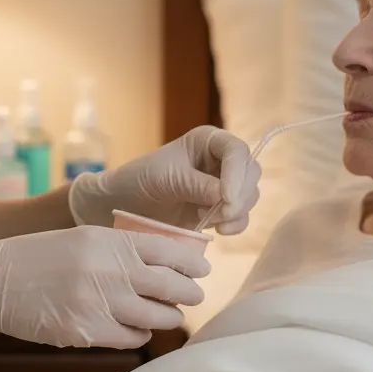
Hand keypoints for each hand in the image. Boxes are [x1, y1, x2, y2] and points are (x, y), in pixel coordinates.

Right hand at [0, 226, 208, 349]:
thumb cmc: (38, 257)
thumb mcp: (82, 240)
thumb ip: (122, 249)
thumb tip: (168, 264)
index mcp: (109, 241)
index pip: (171, 252)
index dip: (193, 264)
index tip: (200, 270)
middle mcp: (109, 270)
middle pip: (174, 287)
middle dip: (189, 293)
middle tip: (191, 295)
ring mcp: (98, 303)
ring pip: (159, 317)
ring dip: (167, 316)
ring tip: (165, 313)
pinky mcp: (86, 332)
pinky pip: (133, 338)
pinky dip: (139, 334)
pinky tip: (133, 328)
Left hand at [68, 126, 260, 234]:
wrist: (122, 206)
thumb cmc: (138, 180)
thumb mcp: (166, 178)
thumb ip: (197, 185)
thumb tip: (226, 197)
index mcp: (207, 141)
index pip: (237, 151)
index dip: (237, 174)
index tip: (225, 197)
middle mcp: (220, 160)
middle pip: (250, 174)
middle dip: (239, 196)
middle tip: (219, 214)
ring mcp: (222, 185)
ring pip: (249, 196)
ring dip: (235, 212)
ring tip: (205, 219)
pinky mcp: (219, 209)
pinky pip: (241, 217)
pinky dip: (235, 225)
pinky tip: (216, 230)